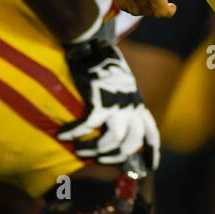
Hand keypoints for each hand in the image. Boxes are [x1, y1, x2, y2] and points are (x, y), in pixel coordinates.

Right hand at [57, 38, 160, 168]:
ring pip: (113, 140)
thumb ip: (121, 105)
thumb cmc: (103, 66)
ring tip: (80, 150)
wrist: (93, 46)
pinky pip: (88, 126)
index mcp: (137, 105)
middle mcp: (131, 107)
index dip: (152, 152)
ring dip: (95, 150)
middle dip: (114, 156)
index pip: (151, 133)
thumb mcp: (121, 87)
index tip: (150, 168)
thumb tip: (114, 127)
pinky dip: (74, 133)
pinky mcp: (99, 101)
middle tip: (97, 158)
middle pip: (131, 143)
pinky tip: (62, 135)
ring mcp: (117, 105)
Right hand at [111, 0, 180, 17]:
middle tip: (160, 0)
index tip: (172, 7)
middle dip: (156, 9)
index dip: (169, 12)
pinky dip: (129, 3)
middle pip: (146, 12)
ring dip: (142, 8)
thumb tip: (162, 2)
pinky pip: (120, 1)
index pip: (160, 12)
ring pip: (132, 10)